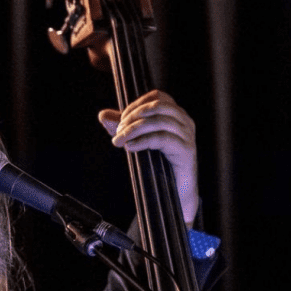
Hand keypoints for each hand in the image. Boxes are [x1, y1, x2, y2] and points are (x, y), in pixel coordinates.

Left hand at [98, 90, 198, 226]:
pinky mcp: (186, 150)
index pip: (157, 96)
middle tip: (117, 132)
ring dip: (134, 130)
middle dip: (132, 117)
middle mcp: (185, 121)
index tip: (119, 120)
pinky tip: (130, 148)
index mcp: (176, 114)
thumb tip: (103, 115)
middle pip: (156, 107)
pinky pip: (162, 139)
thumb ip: (122, 127)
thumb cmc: (158, 165)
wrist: (175, 193)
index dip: (135, 105)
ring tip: (119, 141)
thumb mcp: (137, 141)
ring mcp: (188, 135)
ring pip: (158, 122)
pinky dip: (143, 141)